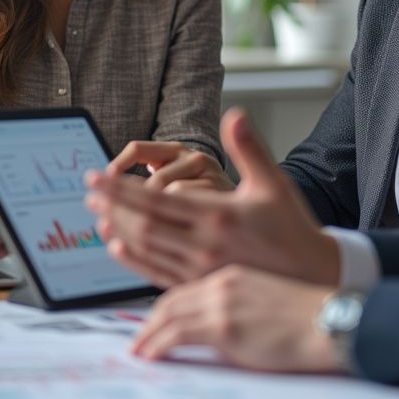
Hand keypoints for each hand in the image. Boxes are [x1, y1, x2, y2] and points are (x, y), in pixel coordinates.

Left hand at [85, 107, 340, 287]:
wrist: (308, 271)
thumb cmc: (291, 225)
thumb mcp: (274, 181)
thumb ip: (250, 148)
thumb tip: (236, 114)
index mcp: (218, 216)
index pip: (156, 200)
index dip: (121, 188)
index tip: (95, 177)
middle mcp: (204, 245)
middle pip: (143, 225)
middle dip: (112, 207)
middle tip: (89, 194)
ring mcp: (200, 269)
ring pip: (146, 250)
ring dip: (117, 231)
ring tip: (98, 215)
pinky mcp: (200, 284)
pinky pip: (156, 273)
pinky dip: (133, 259)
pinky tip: (118, 247)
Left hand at [133, 265, 338, 371]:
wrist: (328, 321)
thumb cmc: (307, 315)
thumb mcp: (268, 295)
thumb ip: (240, 302)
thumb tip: (220, 328)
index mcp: (234, 271)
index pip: (187, 286)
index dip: (165, 305)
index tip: (153, 321)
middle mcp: (222, 281)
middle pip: (171, 297)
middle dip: (148, 318)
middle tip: (137, 336)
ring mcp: (222, 302)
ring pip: (167, 313)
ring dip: (146, 333)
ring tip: (138, 350)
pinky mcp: (224, 326)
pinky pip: (177, 334)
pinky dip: (157, 345)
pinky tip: (150, 355)